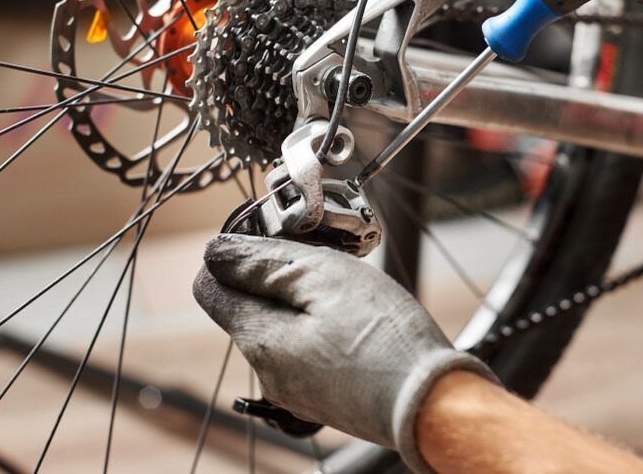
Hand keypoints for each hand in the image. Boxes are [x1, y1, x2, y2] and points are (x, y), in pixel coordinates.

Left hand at [193, 234, 496, 472]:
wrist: (434, 404)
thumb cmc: (385, 339)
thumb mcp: (324, 279)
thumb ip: (264, 264)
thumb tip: (216, 253)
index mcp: (260, 341)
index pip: (208, 289)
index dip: (231, 255)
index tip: (270, 238)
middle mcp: (267, 373)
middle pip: (248, 307)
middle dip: (275, 277)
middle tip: (324, 261)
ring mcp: (295, 392)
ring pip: (281, 328)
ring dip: (303, 302)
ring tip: (349, 293)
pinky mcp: (324, 399)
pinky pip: (308, 351)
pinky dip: (323, 328)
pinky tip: (358, 323)